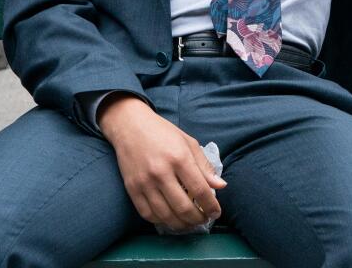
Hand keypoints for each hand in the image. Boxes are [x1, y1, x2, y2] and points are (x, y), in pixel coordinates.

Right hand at [98, 94, 226, 231]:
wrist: (130, 126)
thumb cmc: (163, 133)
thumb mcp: (189, 143)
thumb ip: (205, 166)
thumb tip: (221, 186)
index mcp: (179, 158)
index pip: (200, 190)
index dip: (210, 205)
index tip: (216, 212)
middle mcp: (161, 172)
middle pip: (183, 206)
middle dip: (197, 219)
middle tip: (204, 220)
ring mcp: (144, 183)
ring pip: (165, 215)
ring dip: (181, 224)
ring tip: (190, 223)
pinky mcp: (132, 189)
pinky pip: (147, 214)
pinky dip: (161, 221)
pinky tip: (170, 219)